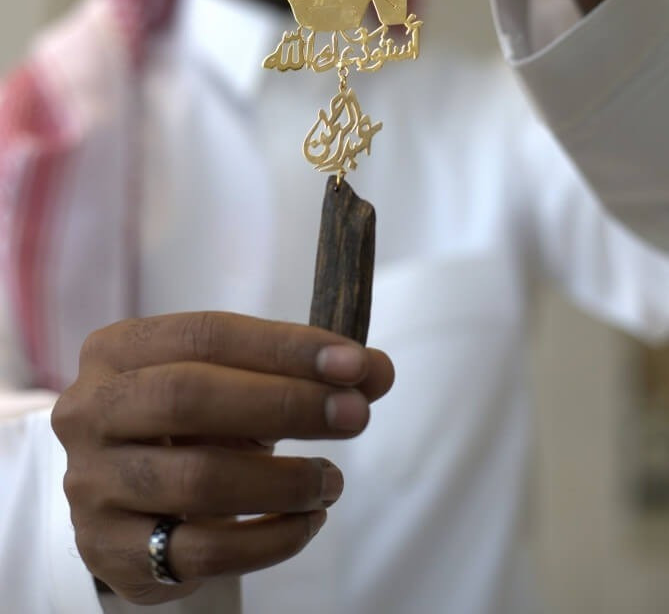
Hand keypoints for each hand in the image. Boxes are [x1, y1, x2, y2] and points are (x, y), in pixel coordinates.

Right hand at [51, 312, 392, 604]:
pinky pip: (202, 550)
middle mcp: (90, 410)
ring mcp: (93, 484)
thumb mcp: (235, 380)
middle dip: (286, 405)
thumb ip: (303, 371)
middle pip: (192, 397)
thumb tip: (376, 371)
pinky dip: (270, 538)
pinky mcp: (112, 551)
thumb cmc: (189, 420)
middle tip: (356, 417)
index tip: (355, 363)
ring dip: (285, 481)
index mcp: (117, 349)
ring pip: (200, 479)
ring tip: (332, 480)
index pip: (208, 334)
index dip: (286, 347)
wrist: (124, 494)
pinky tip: (307, 521)